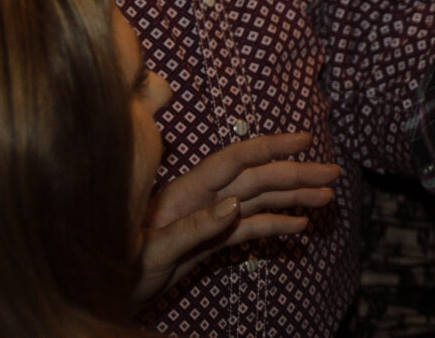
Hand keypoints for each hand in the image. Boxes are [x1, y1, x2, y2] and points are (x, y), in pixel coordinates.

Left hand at [136, 133, 338, 304]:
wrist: (102, 294)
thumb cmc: (119, 272)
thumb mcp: (152, 253)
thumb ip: (192, 229)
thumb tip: (234, 205)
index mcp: (186, 192)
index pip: (236, 160)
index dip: (270, 146)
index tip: (305, 139)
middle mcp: (201, 199)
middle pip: (256, 179)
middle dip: (295, 174)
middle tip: (333, 175)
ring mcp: (207, 218)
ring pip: (258, 200)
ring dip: (292, 196)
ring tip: (326, 198)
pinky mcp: (209, 241)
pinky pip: (248, 228)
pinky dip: (274, 224)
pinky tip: (299, 227)